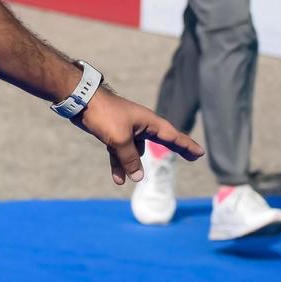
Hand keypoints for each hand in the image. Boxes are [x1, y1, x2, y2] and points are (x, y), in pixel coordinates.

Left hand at [74, 88, 202, 185]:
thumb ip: (130, 159)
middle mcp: (141, 125)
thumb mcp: (120, 139)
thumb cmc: (104, 115)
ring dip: (132, 165)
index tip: (200, 153)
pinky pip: (121, 152)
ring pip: (136, 151)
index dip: (186, 145)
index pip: (173, 136)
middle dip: (175, 150)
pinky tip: (117, 179)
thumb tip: (138, 177)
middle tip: (193, 156)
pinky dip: (119, 164)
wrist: (80, 101)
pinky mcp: (113, 133)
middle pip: (162, 141)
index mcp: (149, 122)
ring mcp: (127, 129)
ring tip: (125, 180)